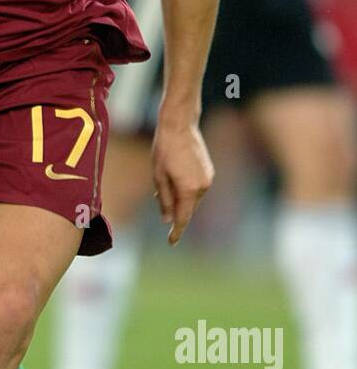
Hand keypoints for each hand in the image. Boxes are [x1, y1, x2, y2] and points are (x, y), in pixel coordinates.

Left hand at [152, 117, 213, 244]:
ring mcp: (208, 179)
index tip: (171, 242)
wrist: (180, 126)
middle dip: (175, 211)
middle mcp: (202, 187)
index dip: (176, 232)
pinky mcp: (209, 172)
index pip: (182, 218)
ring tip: (165, 182)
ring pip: (193, 199)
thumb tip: (167, 219)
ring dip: (180, 198)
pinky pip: (197, 189)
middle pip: (188, 209)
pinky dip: (187, 190)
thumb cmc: (164, 149)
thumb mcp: (158, 176)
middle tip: (160, 200)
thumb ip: (164, 200)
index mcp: (188, 189)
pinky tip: (175, 177)